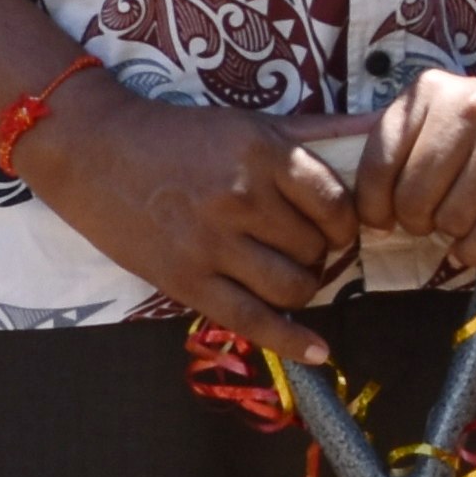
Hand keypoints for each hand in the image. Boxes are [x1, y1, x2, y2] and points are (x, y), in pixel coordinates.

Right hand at [15, 86, 359, 357]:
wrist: (92, 150)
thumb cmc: (173, 135)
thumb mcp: (249, 124)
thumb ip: (319, 129)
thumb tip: (383, 124)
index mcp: (261, 154)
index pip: (334, 204)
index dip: (344, 223)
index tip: (333, 227)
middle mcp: (241, 198)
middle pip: (315, 249)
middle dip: (318, 254)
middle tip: (299, 248)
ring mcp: (211, 242)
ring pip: (293, 286)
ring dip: (301, 287)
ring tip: (285, 274)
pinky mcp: (185, 278)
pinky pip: (251, 318)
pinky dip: (290, 340)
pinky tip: (317, 352)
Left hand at [353, 68, 475, 260]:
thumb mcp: (437, 118)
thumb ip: (395, 148)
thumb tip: (357, 209)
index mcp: (434, 91)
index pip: (378, 165)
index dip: (374, 205)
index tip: (384, 217)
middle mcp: (475, 108)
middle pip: (414, 198)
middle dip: (417, 221)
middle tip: (434, 217)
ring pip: (453, 219)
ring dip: (453, 233)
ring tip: (465, 217)